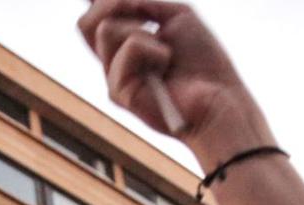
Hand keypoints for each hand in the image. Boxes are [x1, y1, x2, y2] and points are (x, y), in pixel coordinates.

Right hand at [77, 1, 275, 170]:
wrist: (218, 97)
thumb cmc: (203, 60)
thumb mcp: (176, 16)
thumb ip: (144, 4)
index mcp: (125, 46)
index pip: (95, 19)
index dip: (97, 3)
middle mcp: (114, 63)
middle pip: (85, 24)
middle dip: (109, 4)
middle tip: (138, 8)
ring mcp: (114, 78)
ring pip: (105, 29)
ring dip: (140, 29)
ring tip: (165, 50)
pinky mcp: (118, 92)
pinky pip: (128, 48)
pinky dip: (153, 48)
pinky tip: (167, 63)